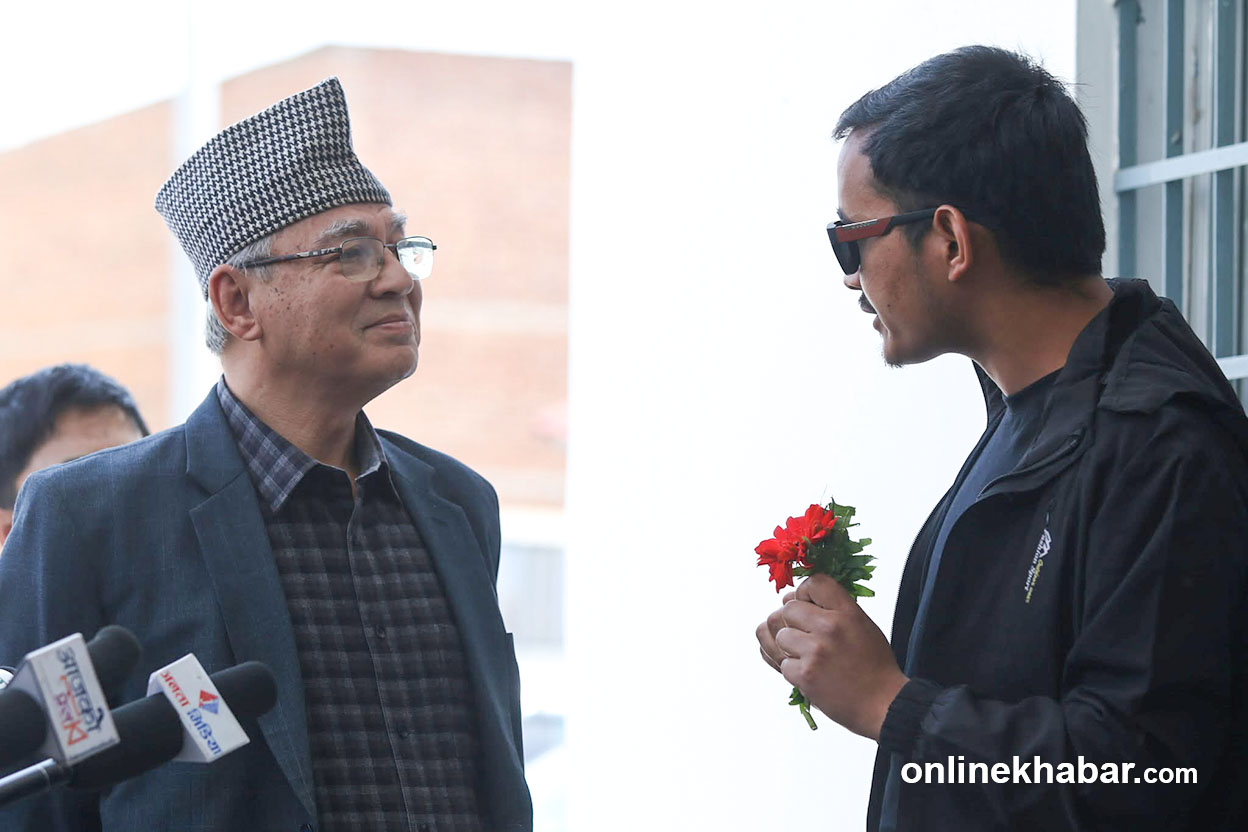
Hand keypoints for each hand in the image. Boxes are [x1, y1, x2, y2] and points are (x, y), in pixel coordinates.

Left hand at [755, 573, 907, 739]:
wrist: (884, 705)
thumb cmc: (874, 666)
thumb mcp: (862, 626)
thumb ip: (833, 609)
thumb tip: (794, 599)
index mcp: (847, 612)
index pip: (813, 583)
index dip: (803, 593)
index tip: (806, 605)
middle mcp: (830, 627)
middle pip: (787, 609)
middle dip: (792, 622)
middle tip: (804, 636)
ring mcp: (815, 651)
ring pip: (780, 635)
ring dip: (788, 647)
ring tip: (807, 656)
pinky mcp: (805, 675)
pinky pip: (781, 663)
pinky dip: (791, 670)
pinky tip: (808, 674)